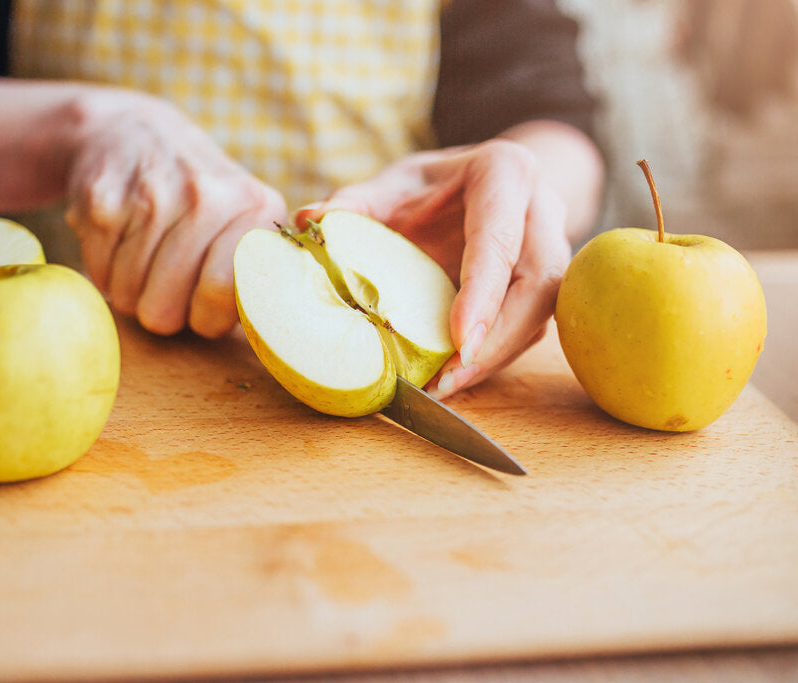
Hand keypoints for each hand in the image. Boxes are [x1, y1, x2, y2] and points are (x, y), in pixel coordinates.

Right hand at [65, 93, 286, 337]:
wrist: (133, 131)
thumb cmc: (199, 198)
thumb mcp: (245, 220)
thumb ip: (261, 274)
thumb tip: (270, 326)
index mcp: (256, 205)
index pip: (222, 295)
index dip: (205, 317)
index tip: (202, 303)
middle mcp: (207, 195)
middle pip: (166, 311)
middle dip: (163, 310)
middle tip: (167, 281)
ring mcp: (152, 195)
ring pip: (128, 297)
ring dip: (132, 291)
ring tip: (144, 257)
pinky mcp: (102, 199)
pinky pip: (98, 275)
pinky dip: (104, 270)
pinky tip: (120, 240)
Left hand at [294, 140, 570, 397]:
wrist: (473, 184)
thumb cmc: (428, 187)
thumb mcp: (390, 184)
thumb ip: (354, 202)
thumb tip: (309, 219)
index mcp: (506, 173)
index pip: (500, 237)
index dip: (482, 292)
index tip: (460, 340)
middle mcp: (540, 212)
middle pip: (537, 284)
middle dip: (497, 338)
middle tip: (450, 378)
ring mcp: (551, 251)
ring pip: (540, 314)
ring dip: (495, 358)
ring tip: (444, 388)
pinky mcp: (544, 288)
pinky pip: (528, 329)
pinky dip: (491, 359)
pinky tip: (453, 380)